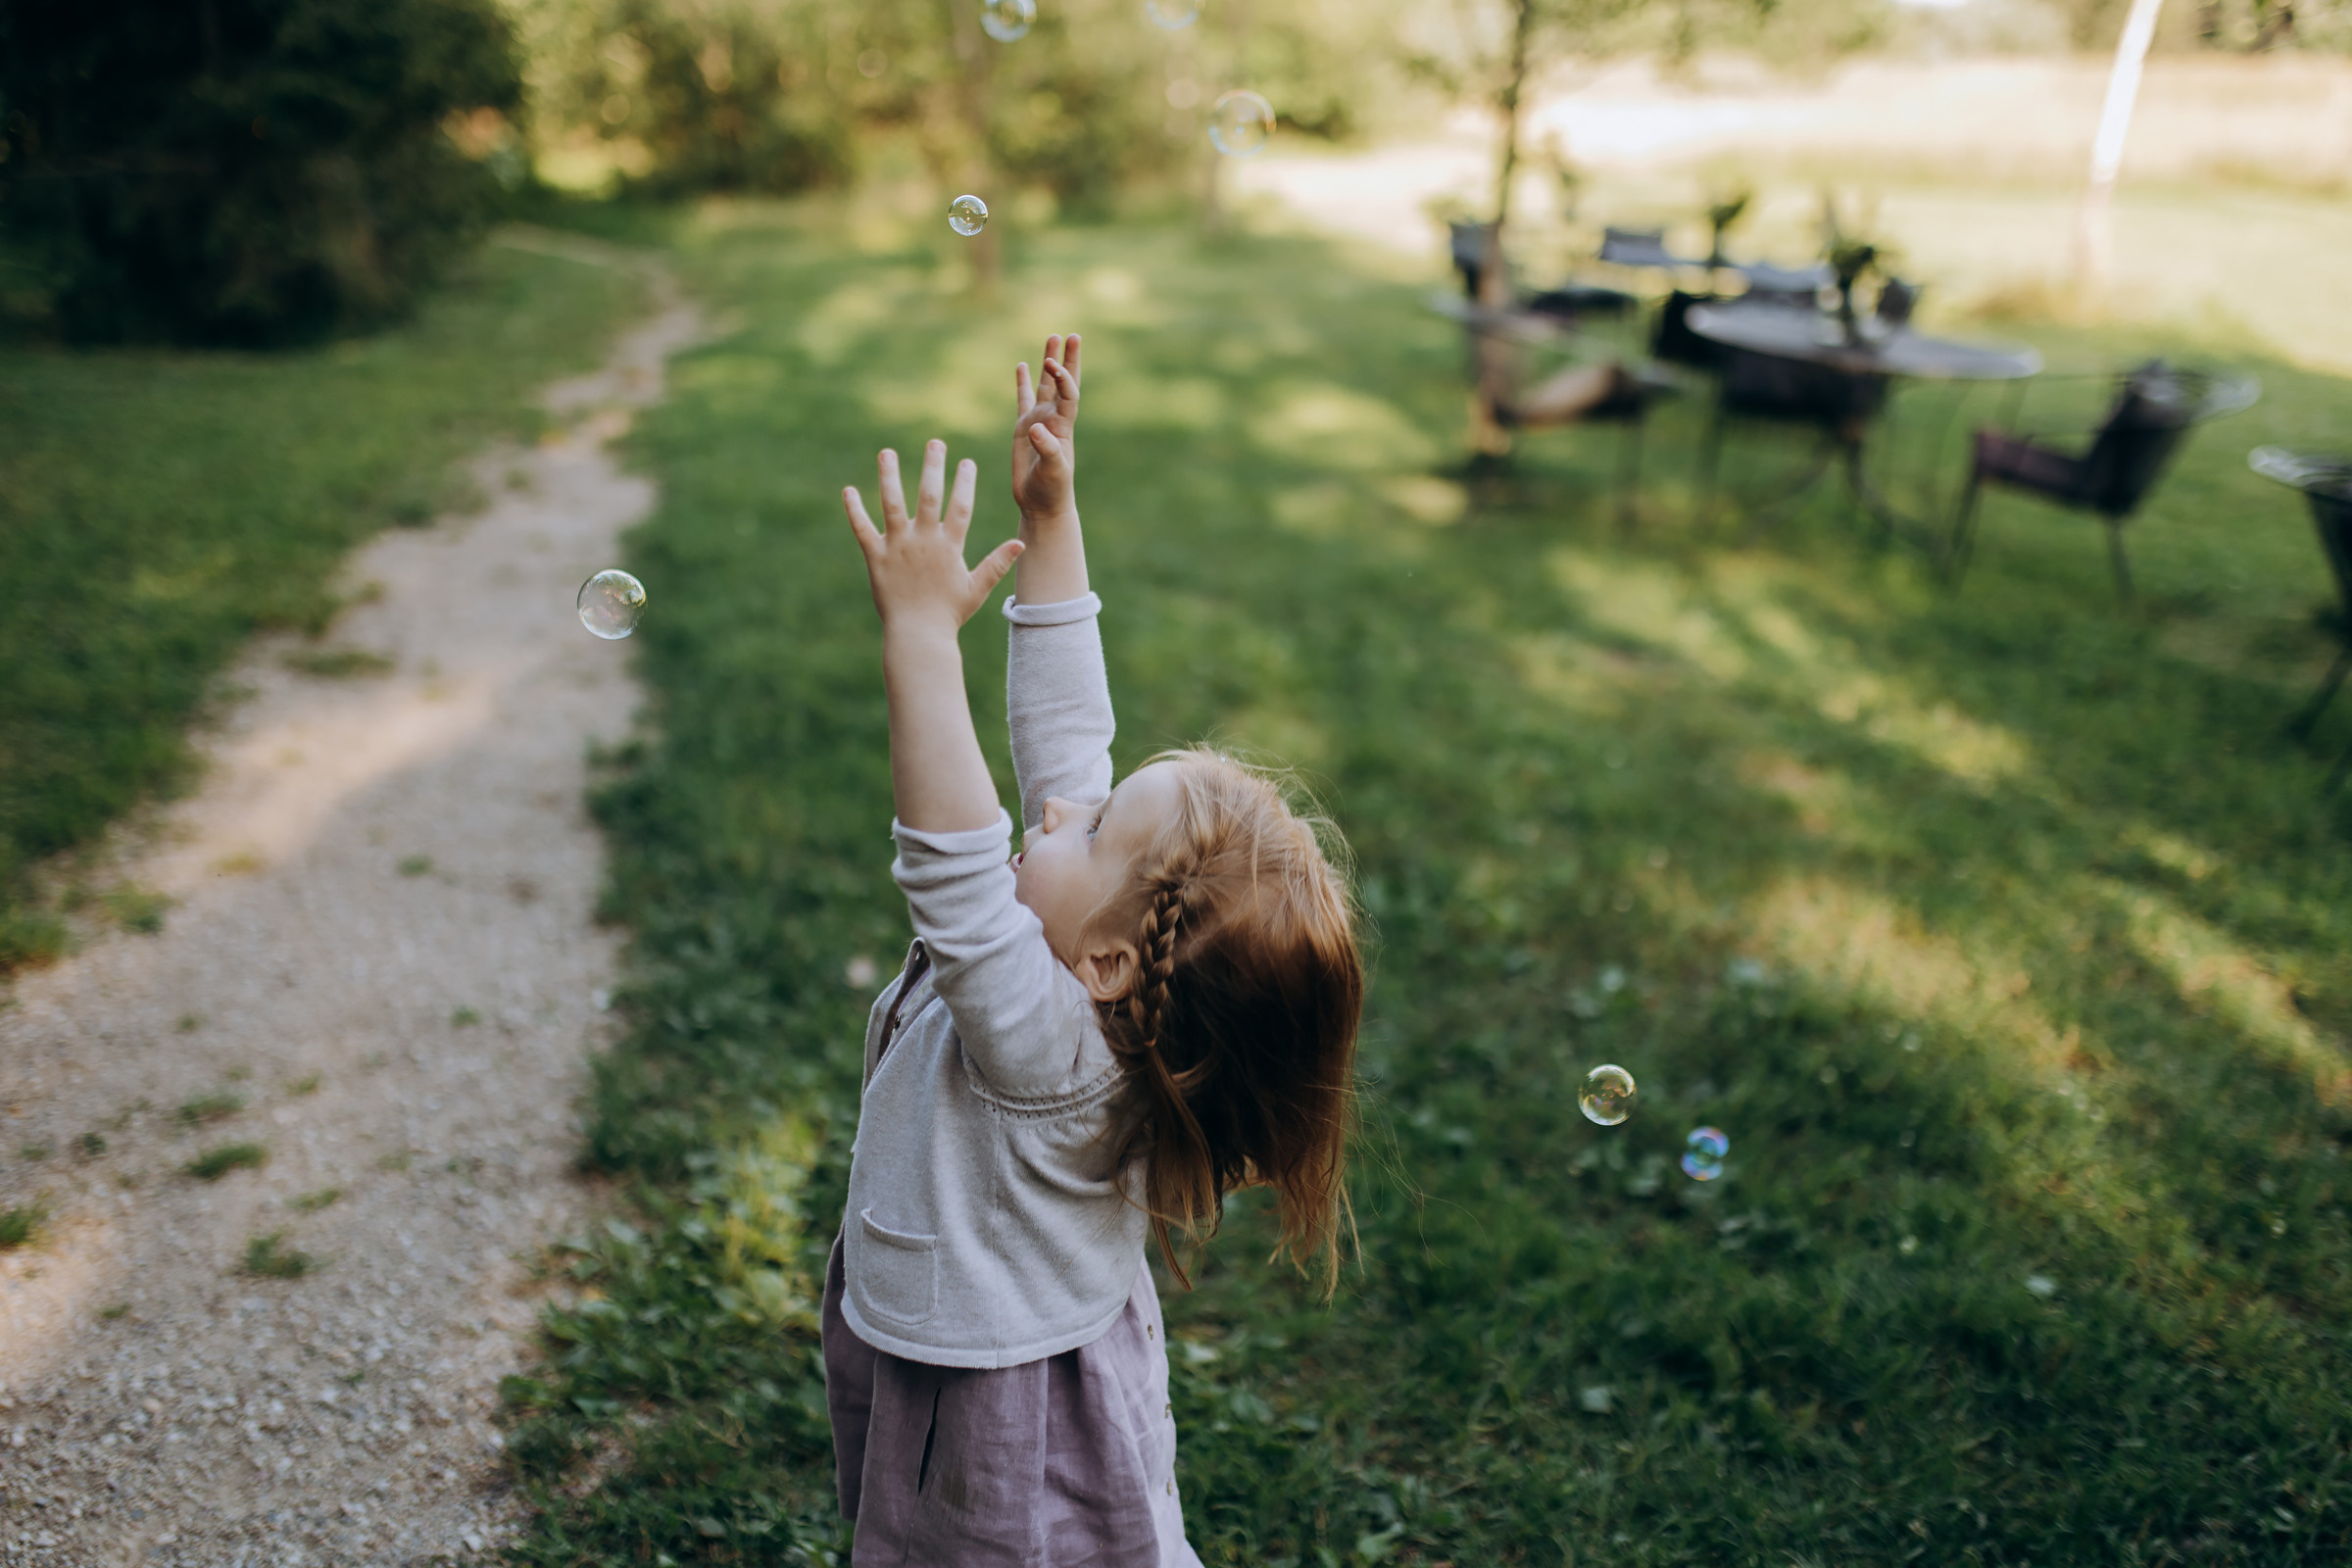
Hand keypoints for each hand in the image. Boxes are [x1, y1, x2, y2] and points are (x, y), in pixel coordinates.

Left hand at [845, 441, 1023, 633]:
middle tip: (935, 442)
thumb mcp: (976, 589)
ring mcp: (897, 547)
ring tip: (887, 452)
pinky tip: (848, 490)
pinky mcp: (876, 557)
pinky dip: (854, 510)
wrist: (918, 635)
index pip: (960, 506)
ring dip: (889, 476)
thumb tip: (1021, 544)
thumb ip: (996, 564)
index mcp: (948, 547)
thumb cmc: (948, 614)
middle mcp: (923, 541)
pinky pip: (862, 529)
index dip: (964, 482)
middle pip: (928, 495)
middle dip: (932, 467)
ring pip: (892, 504)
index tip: (966, 461)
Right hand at [1012, 331, 1081, 523]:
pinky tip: (1023, 365)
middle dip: (1067, 359)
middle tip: (1072, 335)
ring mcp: (1039, 421)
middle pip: (1062, 382)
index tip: (1052, 365)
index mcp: (1063, 426)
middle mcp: (1053, 418)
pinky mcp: (1024, 428)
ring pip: (1044, 385)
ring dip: (1048, 362)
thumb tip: (1035, 428)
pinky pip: (1023, 399)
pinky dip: (1023, 382)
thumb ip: (1047, 449)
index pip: (1067, 393)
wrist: (1042, 503)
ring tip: (1052, 338)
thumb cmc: (1052, 489)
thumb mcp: (1053, 471)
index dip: (1062, 377)